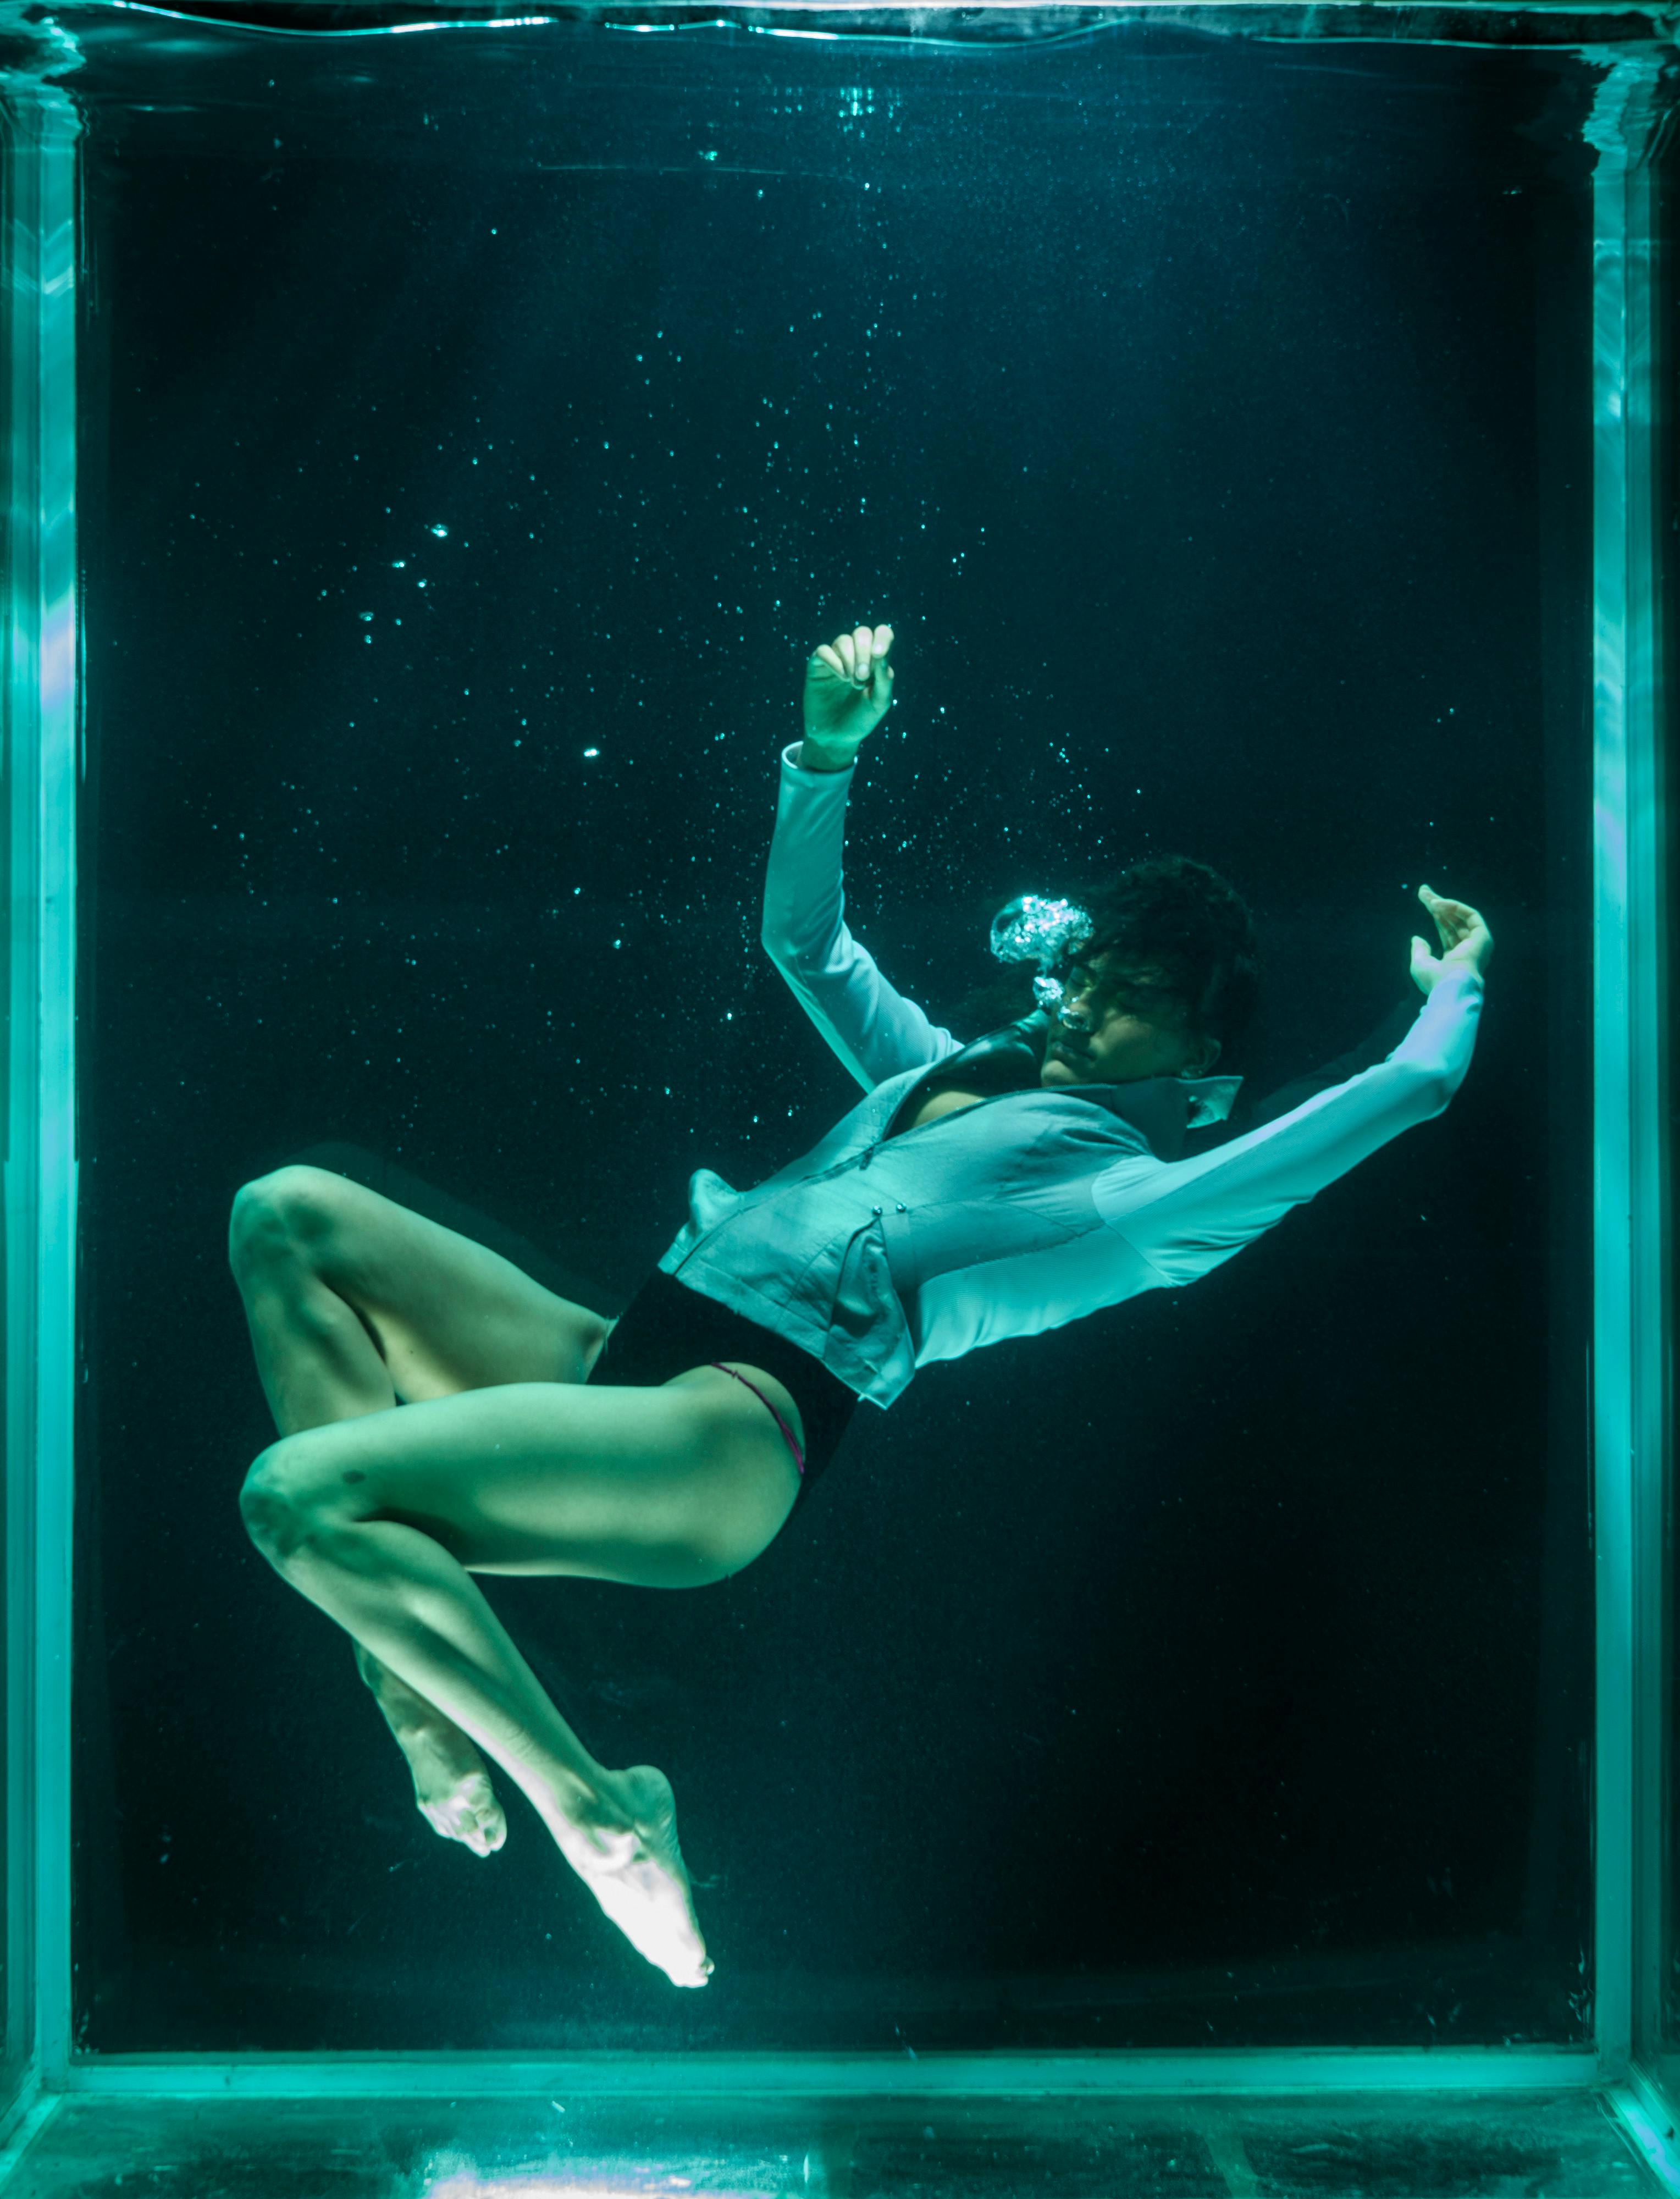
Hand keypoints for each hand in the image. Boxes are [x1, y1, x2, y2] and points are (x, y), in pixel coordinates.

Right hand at [799, 623, 894, 769]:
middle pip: (861, 633)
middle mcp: (855, 656)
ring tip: (853, 683)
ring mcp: (835, 659)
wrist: (836, 738)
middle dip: (864, 653)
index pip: (881, 634)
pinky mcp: (817, 666)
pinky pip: (823, 651)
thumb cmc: (860, 719)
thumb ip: (884, 679)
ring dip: (850, 660)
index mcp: (874, 661)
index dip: (883, 638)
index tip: (880, 654)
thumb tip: (883, 654)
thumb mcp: (879, 702)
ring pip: (843, 640)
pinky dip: (834, 661)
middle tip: (863, 677)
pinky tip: (841, 677)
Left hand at [1409, 884, 1492, 995]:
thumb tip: (1416, 938)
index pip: (1446, 932)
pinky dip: (1454, 907)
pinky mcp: (1483, 935)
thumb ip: (1419, 950)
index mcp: (1456, 958)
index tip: (1424, 901)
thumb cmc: (1434, 979)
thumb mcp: (1420, 964)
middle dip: (1437, 906)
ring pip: (1459, 916)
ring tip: (1425, 894)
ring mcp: (1477, 942)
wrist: (1450, 984)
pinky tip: (1437, 903)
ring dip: (1442, 903)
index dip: (1436, 917)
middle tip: (1422, 891)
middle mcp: (1468, 949)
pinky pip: (1470, 915)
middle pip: (1452, 922)